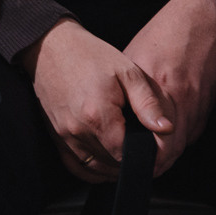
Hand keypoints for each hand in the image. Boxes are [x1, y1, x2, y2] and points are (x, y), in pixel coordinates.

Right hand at [22, 19, 175, 181]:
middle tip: (144, 152)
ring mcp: (63, 134)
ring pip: (94, 169)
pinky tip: (105, 159)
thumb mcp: (127, 72)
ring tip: (126, 154)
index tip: (153, 152)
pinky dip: (91, 169)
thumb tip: (166, 129)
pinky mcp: (54, 134)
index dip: (145, 159)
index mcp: (98, 116)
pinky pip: (75, 165)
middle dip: (131, 164)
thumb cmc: (89, 55)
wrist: (49, 45)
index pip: (127, 158)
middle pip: (112, 166)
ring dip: (113, 168)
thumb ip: (148, 103)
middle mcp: (77, 130)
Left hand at [123, 0, 215, 175]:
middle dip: (150, 164)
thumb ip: (122, 88)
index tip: (122, 162)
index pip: (152, 141)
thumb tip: (107, 112)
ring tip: (142, 160)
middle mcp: (180, 104)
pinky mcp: (205, 110)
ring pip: (180, 147)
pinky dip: (175, 142)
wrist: (201, 24)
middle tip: (130, 168)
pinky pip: (189, 135)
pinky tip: (160, 141)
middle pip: (169, 152)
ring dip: (163, 157)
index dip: (137, 157)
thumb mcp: (131, 59)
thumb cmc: (163, 38)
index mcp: (158, 91)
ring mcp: (196, 109)